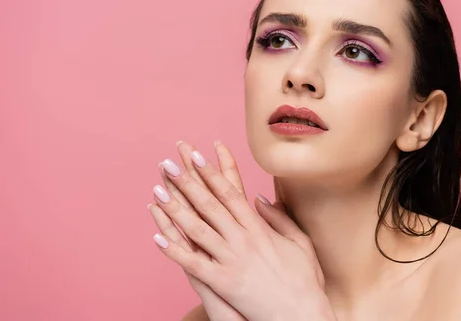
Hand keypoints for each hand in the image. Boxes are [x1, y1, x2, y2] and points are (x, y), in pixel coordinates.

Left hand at [149, 140, 334, 320]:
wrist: (301, 314)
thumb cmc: (303, 279)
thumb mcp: (299, 241)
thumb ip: (279, 218)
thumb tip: (259, 197)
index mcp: (259, 228)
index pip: (230, 193)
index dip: (212, 173)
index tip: (197, 156)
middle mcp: (243, 239)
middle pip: (209, 205)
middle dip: (187, 182)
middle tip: (169, 164)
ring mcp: (231, 260)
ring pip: (197, 229)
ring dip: (175, 210)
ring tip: (157, 191)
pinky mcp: (223, 282)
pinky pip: (194, 264)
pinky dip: (175, 252)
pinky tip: (157, 239)